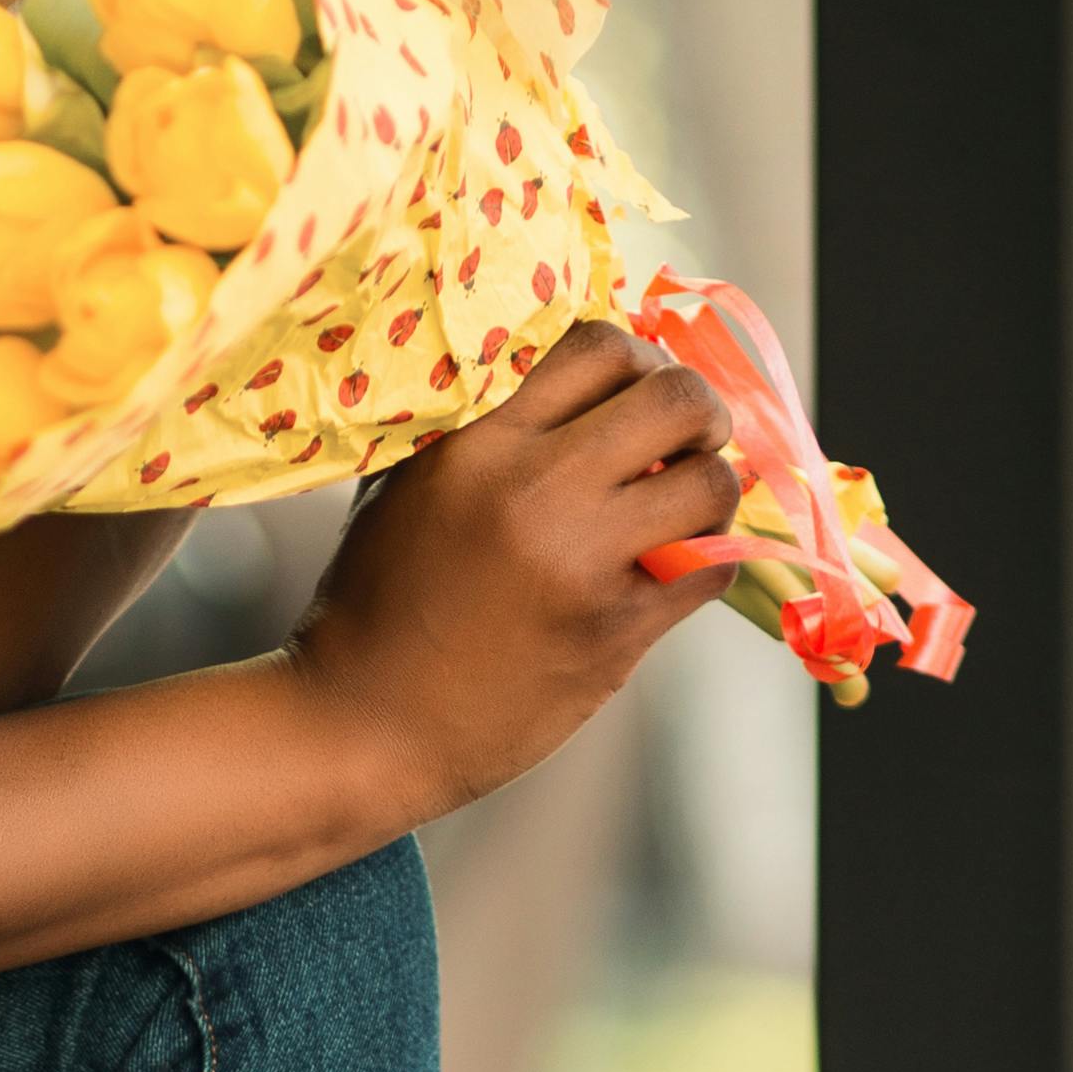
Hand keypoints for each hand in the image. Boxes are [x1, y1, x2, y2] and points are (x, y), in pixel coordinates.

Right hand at [285, 318, 741, 817]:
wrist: (360, 725)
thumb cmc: (373, 603)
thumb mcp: (403, 486)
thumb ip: (477, 428)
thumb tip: (567, 386)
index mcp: (479, 445)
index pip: (599, 346)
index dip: (637, 358)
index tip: (634, 392)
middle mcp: (536, 493)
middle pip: (677, 399)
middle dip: (698, 412)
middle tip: (686, 440)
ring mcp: (581, 565)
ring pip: (712, 483)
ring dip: (711, 487)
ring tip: (682, 508)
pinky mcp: (614, 633)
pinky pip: (712, 567)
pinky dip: (708, 558)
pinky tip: (674, 566)